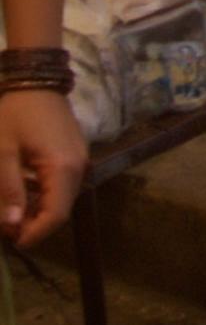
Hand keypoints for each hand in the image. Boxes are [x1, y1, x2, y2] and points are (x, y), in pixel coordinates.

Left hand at [0, 90, 86, 247]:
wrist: (36, 81)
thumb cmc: (15, 115)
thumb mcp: (2, 154)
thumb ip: (8, 191)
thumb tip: (11, 226)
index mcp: (63, 169)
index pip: (56, 216)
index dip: (34, 234)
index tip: (10, 242)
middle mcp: (79, 167)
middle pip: (60, 210)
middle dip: (33, 224)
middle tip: (4, 224)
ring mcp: (80, 160)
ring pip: (62, 198)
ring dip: (36, 210)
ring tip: (9, 209)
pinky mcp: (75, 154)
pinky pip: (62, 184)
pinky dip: (43, 195)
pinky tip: (22, 190)